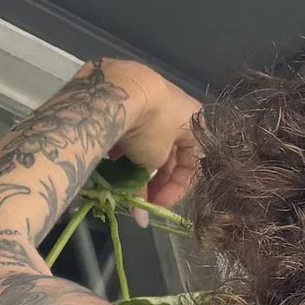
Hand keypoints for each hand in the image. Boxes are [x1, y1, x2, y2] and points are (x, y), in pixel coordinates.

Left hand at [95, 59, 202, 210]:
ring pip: (146, 143)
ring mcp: (151, 101)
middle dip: (152, 182)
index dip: (176, 191)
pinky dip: (122, 146)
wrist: (121, 86)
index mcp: (194, 124)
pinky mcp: (127, 97)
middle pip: (168, 155)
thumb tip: (140, 219)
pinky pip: (128, 129)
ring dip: (135, 167)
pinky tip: (109, 158)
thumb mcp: (153, 160)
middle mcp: (177, 110)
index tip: (156, 207)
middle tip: (136, 201)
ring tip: (120, 182)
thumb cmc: (150, 124)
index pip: (193, 165)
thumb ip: (146, 188)